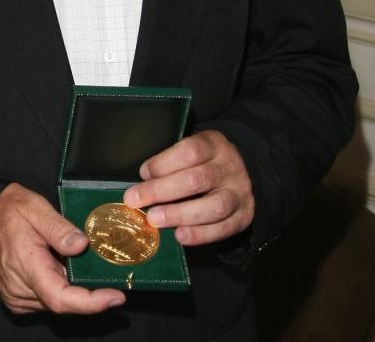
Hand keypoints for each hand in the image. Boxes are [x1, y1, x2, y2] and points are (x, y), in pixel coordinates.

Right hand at [0, 183, 125, 314]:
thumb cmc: (4, 209)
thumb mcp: (33, 206)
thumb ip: (58, 227)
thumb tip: (82, 245)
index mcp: (25, 266)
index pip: (61, 298)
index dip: (92, 302)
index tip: (116, 296)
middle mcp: (19, 289)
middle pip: (63, 303)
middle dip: (87, 291)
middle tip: (102, 270)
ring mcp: (16, 297)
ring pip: (55, 303)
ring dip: (72, 289)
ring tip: (75, 262)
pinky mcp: (15, 298)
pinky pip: (44, 300)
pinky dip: (58, 288)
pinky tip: (59, 267)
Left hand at [123, 129, 253, 245]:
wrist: (242, 174)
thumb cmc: (204, 161)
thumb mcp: (192, 150)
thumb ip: (172, 162)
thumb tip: (142, 183)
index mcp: (214, 144)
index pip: (190, 151)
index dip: (164, 162)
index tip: (143, 173)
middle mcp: (230, 168)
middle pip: (196, 180)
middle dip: (161, 191)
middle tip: (135, 200)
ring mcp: (240, 194)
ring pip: (213, 206)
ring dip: (179, 214)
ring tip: (154, 220)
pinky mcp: (244, 217)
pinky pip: (223, 228)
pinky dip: (200, 234)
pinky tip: (180, 236)